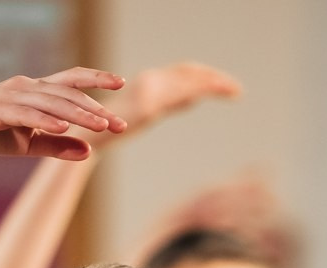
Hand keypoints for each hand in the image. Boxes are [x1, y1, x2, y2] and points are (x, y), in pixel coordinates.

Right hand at [0, 69, 126, 166]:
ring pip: (50, 102)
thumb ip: (58, 145)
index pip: (71, 81)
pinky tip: (63, 127)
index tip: (121, 82)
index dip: (95, 79)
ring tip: (100, 126)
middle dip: (95, 108)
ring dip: (77, 114)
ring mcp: (9, 95)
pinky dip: (44, 119)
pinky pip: (24, 113)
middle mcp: (26, 87)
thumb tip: (89, 151)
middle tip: (119, 123)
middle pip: (67, 94)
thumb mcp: (29, 144)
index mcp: (36, 91)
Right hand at [116, 61, 239, 136]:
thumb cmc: (113, 128)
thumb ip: (169, 103)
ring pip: (189, 81)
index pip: (183, 73)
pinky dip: (203, 91)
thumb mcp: (146, 113)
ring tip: (234, 91)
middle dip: (214, 78)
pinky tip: (218, 94)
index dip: (204, 76)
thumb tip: (191, 98)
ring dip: (214, 84)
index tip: (223, 85)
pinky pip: (181, 95)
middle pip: (189, 73)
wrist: (90, 135)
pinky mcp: (149, 105)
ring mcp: (150, 90)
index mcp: (150, 81)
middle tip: (236, 89)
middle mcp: (151, 79)